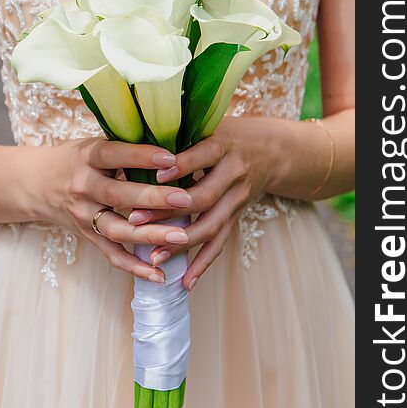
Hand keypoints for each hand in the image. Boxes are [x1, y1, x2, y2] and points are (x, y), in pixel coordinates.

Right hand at [33, 137, 194, 281]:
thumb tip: (173, 141)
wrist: (36, 184)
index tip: (171, 158)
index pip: (115, 155)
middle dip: (154, 198)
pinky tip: (159, 274)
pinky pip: (111, 255)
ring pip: (117, 229)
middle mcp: (83, 187)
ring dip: (150, 235)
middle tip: (186, 199)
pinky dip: (135, 267)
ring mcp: (84, 215)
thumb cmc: (76, 159)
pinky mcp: (87, 236)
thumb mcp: (94, 144)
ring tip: (181, 237)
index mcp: (87, 157)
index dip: (141, 157)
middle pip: (118, 195)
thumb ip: (126, 145)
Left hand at [128, 117, 283, 289]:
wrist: (271, 152)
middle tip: (135, 219)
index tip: (155, 174)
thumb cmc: (227, 135)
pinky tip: (185, 281)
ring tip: (154, 256)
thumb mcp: (209, 126)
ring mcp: (237, 199)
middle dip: (169, 211)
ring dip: (182, 243)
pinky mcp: (237, 217)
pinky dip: (203, 263)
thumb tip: (136, 143)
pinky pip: (220, 243)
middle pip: (204, 197)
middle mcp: (234, 173)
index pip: (203, 155)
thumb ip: (180, 135)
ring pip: (211, 225)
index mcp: (223, 145)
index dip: (181, 165)